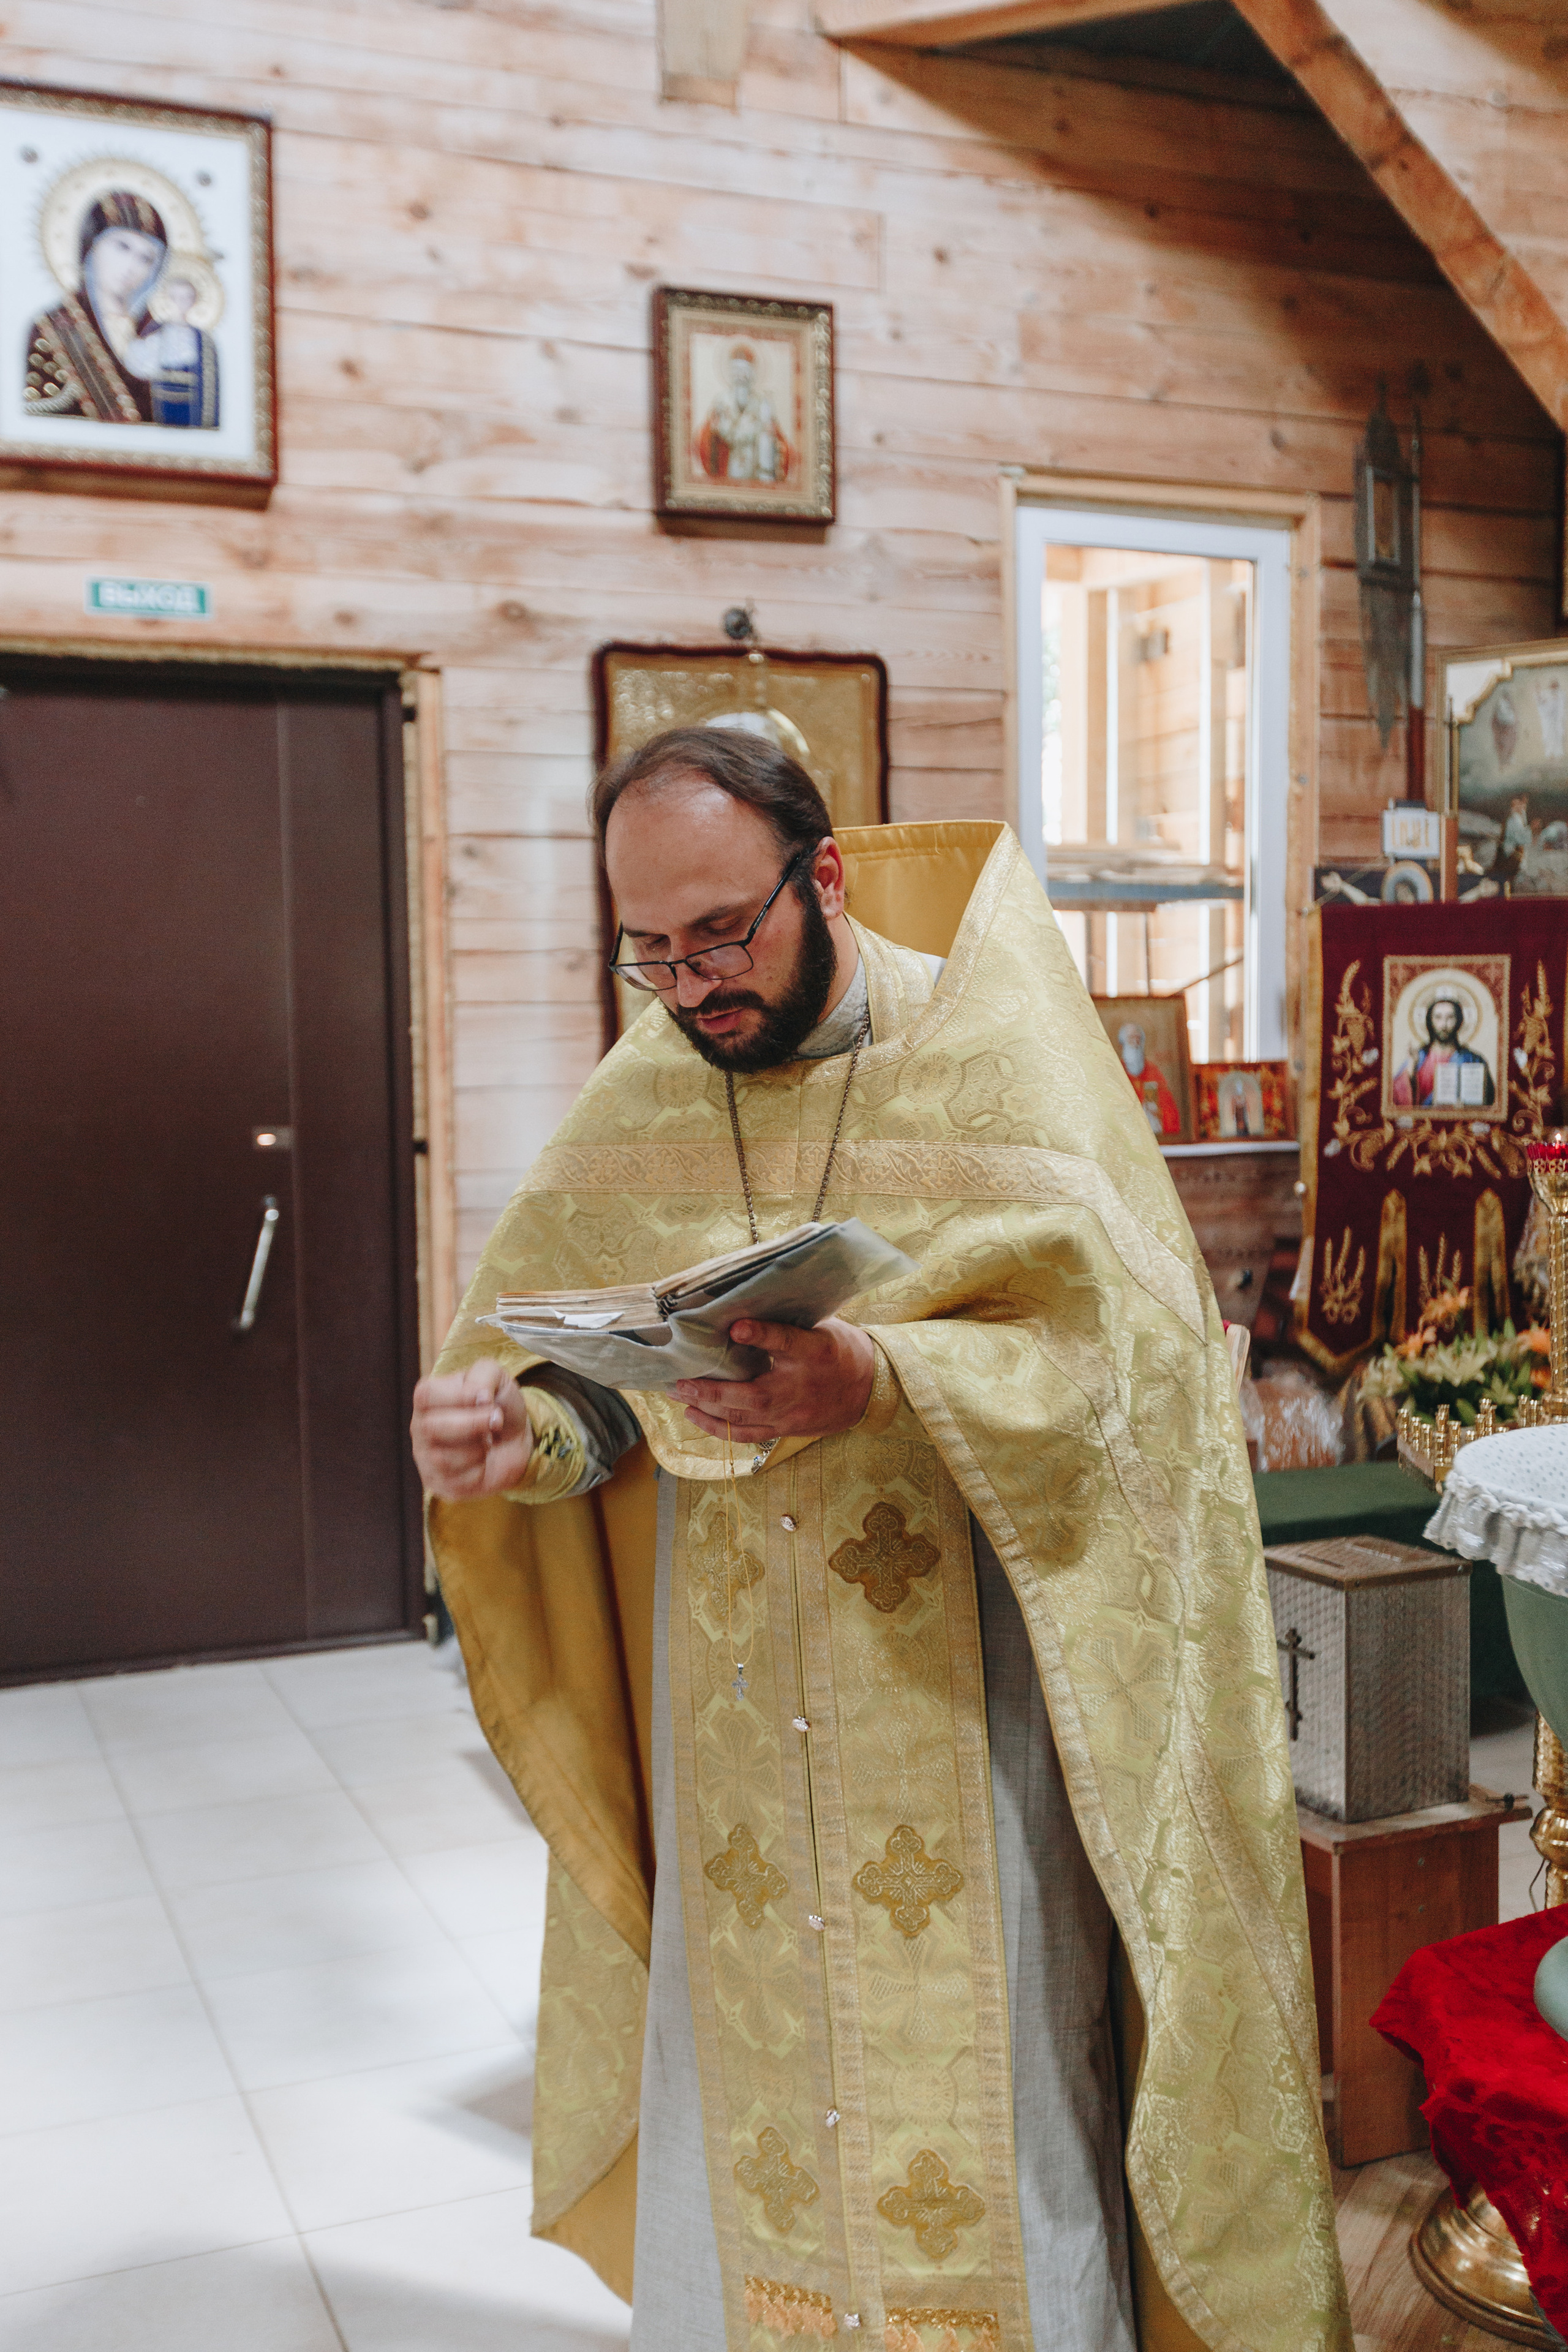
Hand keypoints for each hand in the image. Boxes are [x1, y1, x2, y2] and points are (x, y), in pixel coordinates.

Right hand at [411, 1358, 533, 1497]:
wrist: (515, 1441)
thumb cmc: (498, 1405)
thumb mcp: (496, 1378)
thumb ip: (484, 1375)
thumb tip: (480, 1397)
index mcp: (427, 1398)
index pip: (425, 1395)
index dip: (460, 1396)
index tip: (487, 1397)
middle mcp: (419, 1428)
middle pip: (431, 1428)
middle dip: (472, 1423)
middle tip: (497, 1419)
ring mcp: (426, 1458)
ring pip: (442, 1458)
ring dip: (477, 1447)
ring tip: (487, 1440)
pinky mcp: (439, 1483)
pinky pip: (456, 1480)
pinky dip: (479, 1468)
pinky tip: (483, 1460)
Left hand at [673, 1317, 874, 1444]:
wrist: (870, 1388)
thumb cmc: (840, 1350)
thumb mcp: (821, 1326)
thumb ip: (785, 1324)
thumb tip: (743, 1312)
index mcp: (814, 1352)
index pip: (785, 1340)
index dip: (760, 1333)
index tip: (736, 1326)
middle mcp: (800, 1387)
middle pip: (752, 1394)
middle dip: (711, 1390)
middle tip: (680, 1381)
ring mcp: (792, 1414)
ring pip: (743, 1419)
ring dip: (708, 1411)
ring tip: (681, 1398)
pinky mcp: (786, 1430)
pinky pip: (748, 1435)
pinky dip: (720, 1428)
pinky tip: (699, 1417)